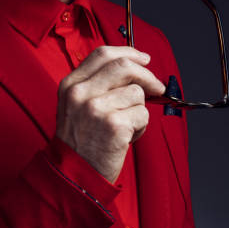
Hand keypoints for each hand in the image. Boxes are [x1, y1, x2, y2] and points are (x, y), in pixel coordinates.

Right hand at [56, 46, 164, 182]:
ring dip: (139, 109)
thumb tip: (137, 68)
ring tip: (126, 126)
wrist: (74, 175)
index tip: (143, 58)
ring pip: (137, 92)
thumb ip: (99, 84)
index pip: (103, 54)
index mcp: (71, 84)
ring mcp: (96, 107)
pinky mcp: (114, 124)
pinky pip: (142, 114)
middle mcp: (81, 92)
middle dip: (146, 74)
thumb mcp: (77, 105)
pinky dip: (141, 127)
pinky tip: (126, 138)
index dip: (128, 52)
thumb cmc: (81, 141)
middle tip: (157, 87)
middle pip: (123, 66)